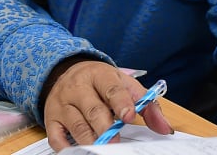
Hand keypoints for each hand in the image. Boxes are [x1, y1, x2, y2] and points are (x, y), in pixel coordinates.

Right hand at [43, 60, 172, 148]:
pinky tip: (79, 150)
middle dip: (105, 127)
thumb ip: (147, 104)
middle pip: (93, 109)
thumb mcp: (125, 84)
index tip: (129, 116)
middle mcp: (78, 87)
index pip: (112, 88)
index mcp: (100, 75)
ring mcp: (63, 103)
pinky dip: (67, 146)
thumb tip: (165, 128)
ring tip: (102, 147)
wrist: (67, 70)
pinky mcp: (51, 118)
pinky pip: (56, 136)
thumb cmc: (101, 81)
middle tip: (115, 141)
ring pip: (77, 125)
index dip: (121, 103)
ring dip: (90, 139)